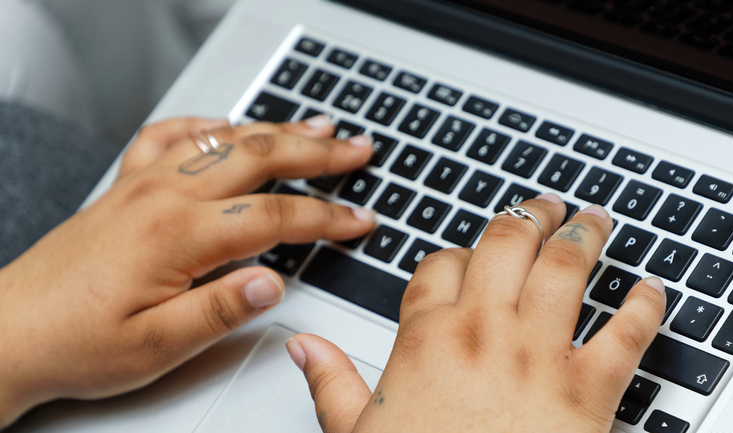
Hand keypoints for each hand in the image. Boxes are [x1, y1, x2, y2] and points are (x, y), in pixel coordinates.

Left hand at [0, 115, 375, 426]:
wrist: (9, 332)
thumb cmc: (76, 342)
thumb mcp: (157, 346)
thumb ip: (220, 311)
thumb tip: (274, 283)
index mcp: (178, 235)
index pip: (276, 216)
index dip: (327, 217)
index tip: (361, 219)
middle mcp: (163, 197)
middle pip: (260, 158)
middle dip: (318, 153)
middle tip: (358, 149)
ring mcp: (143, 184)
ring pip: (224, 139)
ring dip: (276, 129)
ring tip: (316, 125)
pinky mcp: (126, 186)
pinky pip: (171, 136)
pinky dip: (207, 124)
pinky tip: (226, 125)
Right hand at [287, 196, 666, 432]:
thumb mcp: (359, 432)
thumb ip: (331, 381)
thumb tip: (304, 345)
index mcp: (428, 338)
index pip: (443, 265)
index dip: (459, 253)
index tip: (471, 256)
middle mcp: (485, 331)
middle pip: (509, 242)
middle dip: (532, 215)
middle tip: (548, 206)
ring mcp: (540, 355)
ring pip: (567, 267)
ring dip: (586, 235)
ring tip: (594, 220)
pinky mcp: (590, 389)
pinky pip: (628, 331)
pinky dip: (646, 304)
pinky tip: (652, 289)